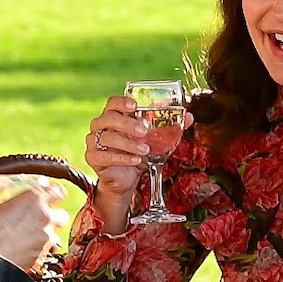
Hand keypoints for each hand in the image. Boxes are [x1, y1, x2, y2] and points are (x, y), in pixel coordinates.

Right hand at [0, 184, 69, 271]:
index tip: (50, 194)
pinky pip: (46, 250)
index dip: (54, 192)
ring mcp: (46, 238)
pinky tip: (24, 248)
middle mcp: (45, 217)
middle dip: (53, 215)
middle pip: (61, 214)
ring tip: (28, 235)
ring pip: (55, 234)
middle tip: (38, 216)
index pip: (57, 191)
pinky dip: (38, 249)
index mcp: (34, 200)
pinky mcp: (42, 255)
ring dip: (45, 234)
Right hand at [85, 96, 190, 228]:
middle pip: (108, 118)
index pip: (113, 103)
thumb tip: (189, 117)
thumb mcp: (156, 141)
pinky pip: (104, 156)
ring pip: (107, 138)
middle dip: (127, 124)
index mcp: (115, 116)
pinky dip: (122, 158)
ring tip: (145, 150)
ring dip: (128, 143)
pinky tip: (136, 160)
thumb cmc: (139, 153)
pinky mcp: (93, 157)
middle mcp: (101, 126)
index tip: (135, 106)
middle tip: (144, 131)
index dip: (122, 102)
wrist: (127, 179)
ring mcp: (94, 141)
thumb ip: (170, 128)